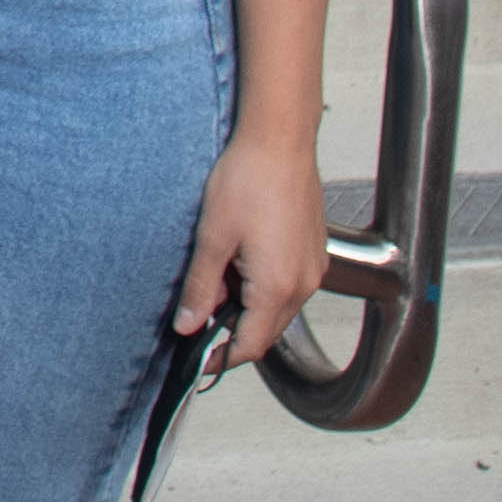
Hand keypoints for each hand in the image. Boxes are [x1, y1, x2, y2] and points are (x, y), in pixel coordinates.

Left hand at [176, 126, 329, 347]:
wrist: (280, 141)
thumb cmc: (248, 180)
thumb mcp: (212, 238)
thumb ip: (200, 287)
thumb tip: (188, 325)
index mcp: (277, 288)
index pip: (250, 346)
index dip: (221, 358)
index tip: (198, 360)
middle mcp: (303, 284)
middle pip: (265, 329)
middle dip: (230, 326)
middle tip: (197, 305)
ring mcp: (312, 268)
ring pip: (275, 306)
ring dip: (245, 301)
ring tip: (217, 268)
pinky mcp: (313, 251)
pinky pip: (287, 284)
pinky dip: (261, 283)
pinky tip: (240, 255)